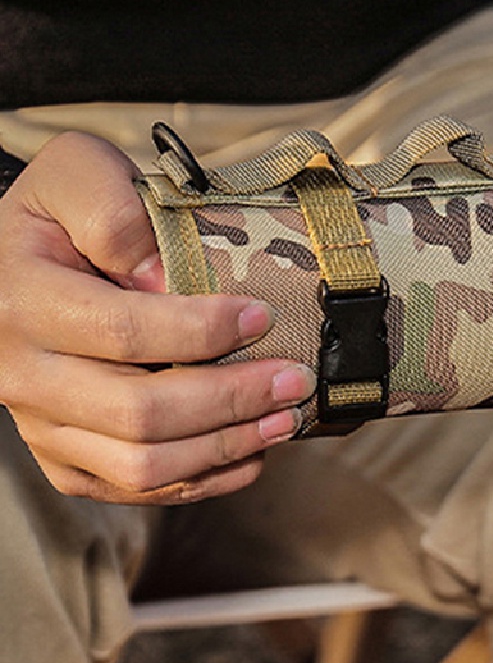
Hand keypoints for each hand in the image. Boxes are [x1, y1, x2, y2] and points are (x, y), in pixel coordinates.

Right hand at [0, 132, 315, 503]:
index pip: (124, 331)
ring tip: (286, 419)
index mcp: (25, 302)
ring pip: (141, 465)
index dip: (201, 331)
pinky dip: (201, 481)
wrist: (14, 264)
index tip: (261, 316)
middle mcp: (24, 375)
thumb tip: (160, 275)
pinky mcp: (65, 457)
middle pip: (140, 413)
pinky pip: (133, 489)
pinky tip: (250, 455)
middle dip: (232, 399)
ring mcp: (42, 425)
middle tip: (295, 379)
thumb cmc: (59, 214)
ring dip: (226, 447)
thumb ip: (113, 212)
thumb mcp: (76, 173)